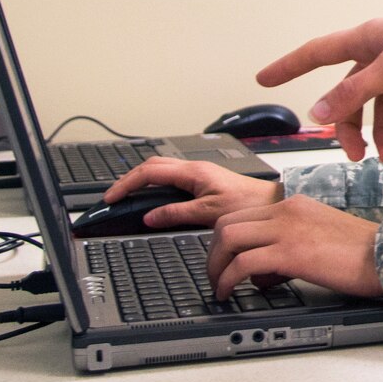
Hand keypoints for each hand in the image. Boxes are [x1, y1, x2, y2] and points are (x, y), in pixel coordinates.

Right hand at [100, 158, 279, 227]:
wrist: (272, 202)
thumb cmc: (248, 203)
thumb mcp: (209, 213)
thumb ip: (177, 213)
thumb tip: (149, 216)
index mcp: (193, 172)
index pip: (149, 171)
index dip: (126, 183)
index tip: (111, 198)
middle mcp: (195, 168)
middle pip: (152, 165)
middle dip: (130, 178)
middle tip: (114, 196)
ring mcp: (200, 173)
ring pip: (162, 169)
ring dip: (142, 179)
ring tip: (128, 195)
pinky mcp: (205, 181)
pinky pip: (173, 177)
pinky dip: (156, 184)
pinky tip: (153, 196)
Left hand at [206, 195, 382, 299]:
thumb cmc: (362, 252)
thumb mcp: (320, 236)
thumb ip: (290, 244)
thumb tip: (263, 270)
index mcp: (295, 204)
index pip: (243, 214)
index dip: (225, 241)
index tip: (223, 261)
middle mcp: (287, 210)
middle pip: (227, 223)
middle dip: (212, 253)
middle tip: (216, 275)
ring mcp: (287, 228)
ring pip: (227, 238)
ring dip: (215, 266)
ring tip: (219, 287)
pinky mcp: (290, 251)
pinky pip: (242, 263)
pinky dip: (227, 280)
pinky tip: (229, 293)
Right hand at [257, 0, 382, 162]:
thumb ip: (354, 92)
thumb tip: (319, 113)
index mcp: (369, 39)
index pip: (317, 52)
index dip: (289, 66)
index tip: (264, 79)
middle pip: (351, 90)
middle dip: (348, 123)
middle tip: (350, 154)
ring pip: (382, 102)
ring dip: (379, 130)